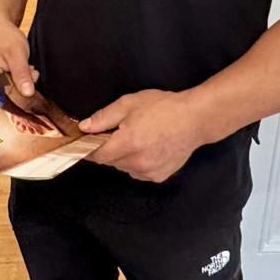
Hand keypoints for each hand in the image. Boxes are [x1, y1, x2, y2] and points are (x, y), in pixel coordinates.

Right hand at [0, 20, 36, 95]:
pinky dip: (18, 81)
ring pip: (8, 92)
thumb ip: (22, 75)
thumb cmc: (6, 37)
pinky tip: (25, 71)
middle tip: (33, 75)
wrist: (1, 27)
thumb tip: (28, 94)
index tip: (34, 95)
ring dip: (21, 84)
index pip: (3, 98)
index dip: (20, 100)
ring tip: (29, 70)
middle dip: (22, 89)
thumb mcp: (18, 55)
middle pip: (6, 97)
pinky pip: (7, 87)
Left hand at [81, 90, 205, 182]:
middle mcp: (137, 162)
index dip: (90, 147)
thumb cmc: (164, 107)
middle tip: (121, 132)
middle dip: (110, 148)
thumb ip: (104, 117)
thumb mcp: (129, 103)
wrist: (194, 119)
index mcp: (127, 143)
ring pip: (124, 167)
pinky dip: (138, 163)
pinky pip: (138, 172)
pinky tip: (149, 148)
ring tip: (139, 138)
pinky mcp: (158, 176)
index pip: (97, 155)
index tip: (90, 140)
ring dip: (124, 157)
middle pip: (110, 161)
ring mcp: (148, 172)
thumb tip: (85, 127)